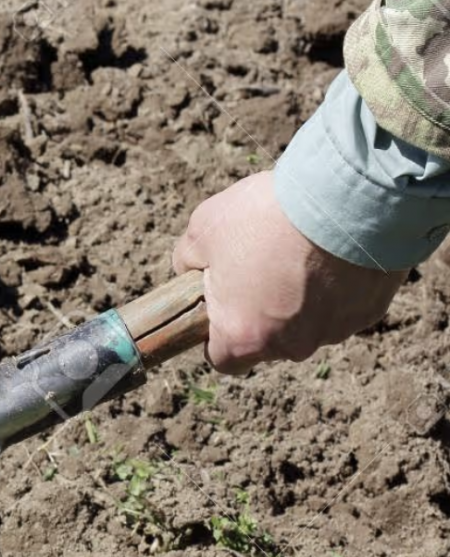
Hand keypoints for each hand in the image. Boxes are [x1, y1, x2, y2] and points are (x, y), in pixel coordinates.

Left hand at [172, 170, 406, 373]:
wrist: (347, 197)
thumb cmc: (267, 217)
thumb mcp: (203, 230)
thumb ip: (188, 261)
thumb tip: (191, 272)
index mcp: (244, 337)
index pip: (223, 359)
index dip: (217, 334)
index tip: (221, 303)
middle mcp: (290, 346)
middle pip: (267, 341)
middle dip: (260, 310)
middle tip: (261, 265)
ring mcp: (334, 331)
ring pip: (307, 324)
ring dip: (300, 298)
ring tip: (298, 251)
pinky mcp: (368, 312)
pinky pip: (343, 306)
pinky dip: (335, 286)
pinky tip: (331, 252)